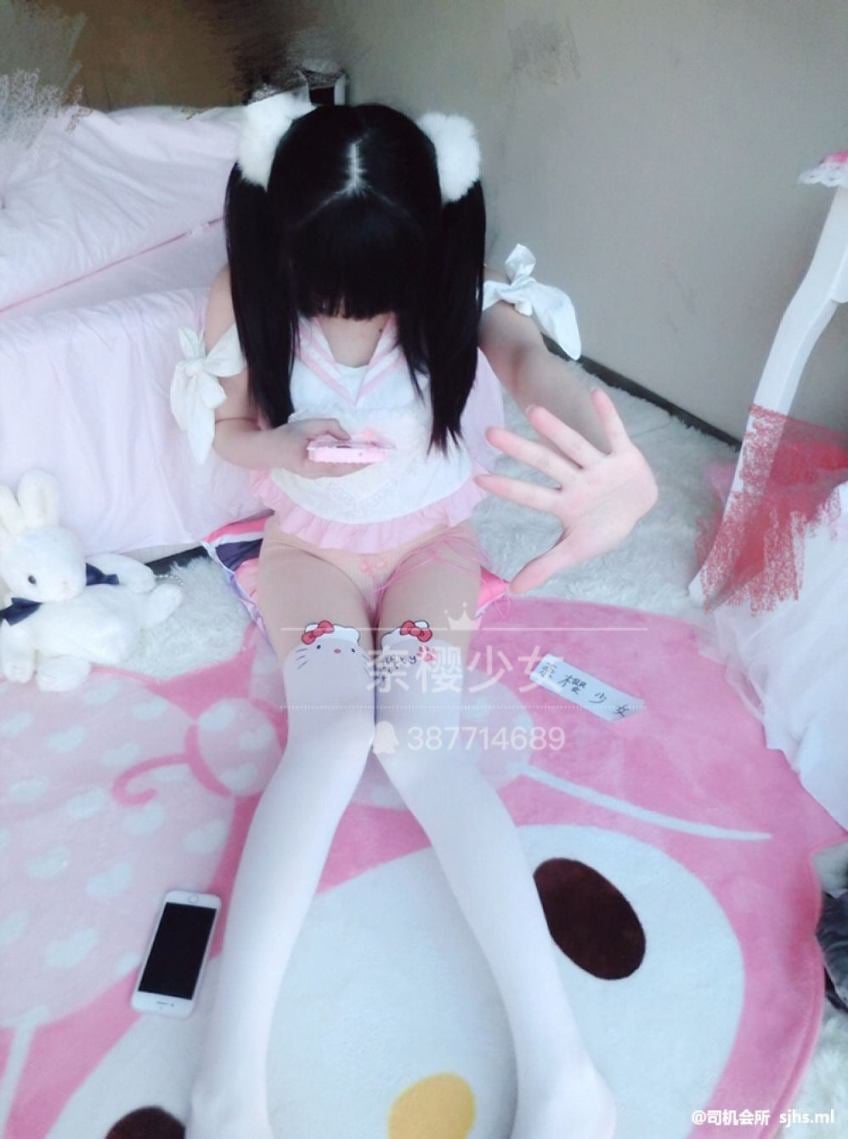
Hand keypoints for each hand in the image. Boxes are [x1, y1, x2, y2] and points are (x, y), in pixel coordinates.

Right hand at [276, 418, 372, 478]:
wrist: (266, 450)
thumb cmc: (284, 437)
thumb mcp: (306, 425)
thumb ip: (328, 427)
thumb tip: (347, 436)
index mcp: (312, 465)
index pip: (340, 464)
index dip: (357, 460)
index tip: (373, 456)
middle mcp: (316, 473)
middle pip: (343, 470)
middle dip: (361, 463)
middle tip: (378, 455)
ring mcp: (315, 474)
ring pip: (340, 470)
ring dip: (355, 463)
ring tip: (371, 454)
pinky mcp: (315, 470)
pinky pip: (335, 467)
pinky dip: (346, 461)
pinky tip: (355, 454)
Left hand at [474, 389, 657, 593]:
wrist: (637, 509)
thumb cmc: (601, 528)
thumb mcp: (575, 551)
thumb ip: (544, 567)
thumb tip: (513, 591)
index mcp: (564, 504)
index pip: (531, 495)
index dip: (507, 488)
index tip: (477, 479)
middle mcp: (577, 481)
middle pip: (546, 463)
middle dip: (521, 450)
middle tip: (490, 433)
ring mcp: (600, 467)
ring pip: (575, 445)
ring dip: (557, 429)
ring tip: (533, 411)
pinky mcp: (625, 457)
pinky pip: (616, 433)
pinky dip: (609, 416)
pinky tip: (597, 394)